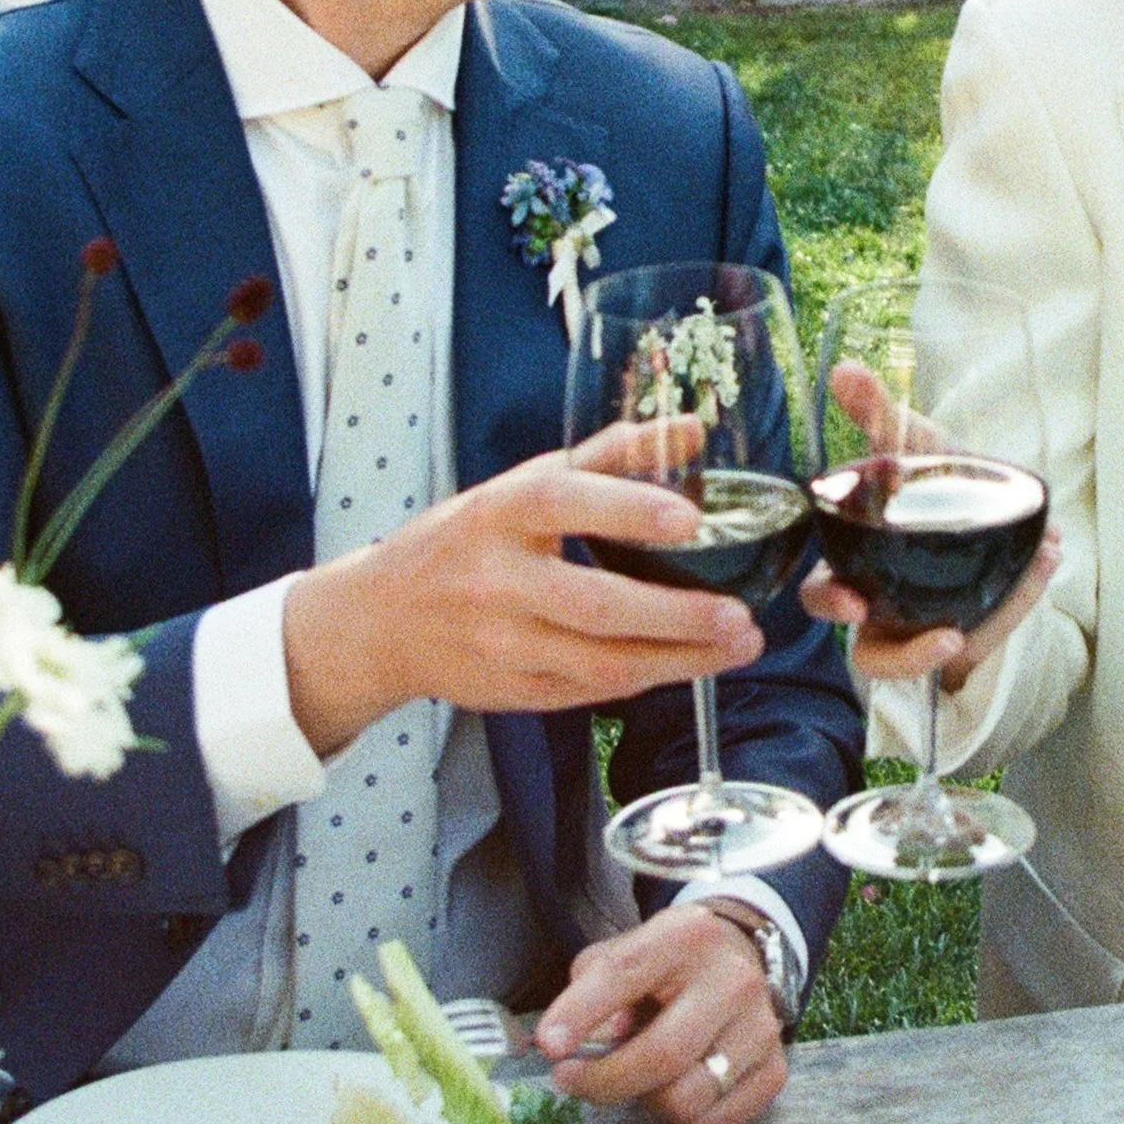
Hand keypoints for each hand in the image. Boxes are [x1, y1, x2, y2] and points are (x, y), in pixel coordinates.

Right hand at [283, 421, 761, 756]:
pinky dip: (647, 679)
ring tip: (739, 643)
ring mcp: (502, 643)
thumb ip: (610, 456)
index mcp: (500, 513)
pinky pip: (591, 692)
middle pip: (595, 603)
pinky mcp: (512, 691)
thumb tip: (690, 431)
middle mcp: (497, 580)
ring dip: (679, 659)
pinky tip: (691, 663)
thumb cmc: (468, 539)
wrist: (382, 619)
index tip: (691, 518)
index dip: (628, 510)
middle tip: (741, 615)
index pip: (565, 503)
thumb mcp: (523, 483)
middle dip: (676, 616)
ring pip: (601, 663)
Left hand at [534, 905, 787, 1123]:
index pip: (625, 975)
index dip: (581, 1013)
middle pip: (662, 1055)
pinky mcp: (774, 1070)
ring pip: (685, 1099)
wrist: (740, 958)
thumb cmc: (665, 963)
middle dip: (603, 1080)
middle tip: (570, 1081)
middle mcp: (732, 980)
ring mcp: (761, 1028)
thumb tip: (585, 1045)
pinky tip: (672, 1089)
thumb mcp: (623, 952)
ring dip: (645, 1100)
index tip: (549, 1047)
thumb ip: (593, 988)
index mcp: (685, 937)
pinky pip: (710, 1123)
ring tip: (638, 1077)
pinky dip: (679, 1120)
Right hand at [798, 360, 1058, 693]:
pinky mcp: (973, 633)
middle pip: (864, 649)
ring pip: (905, 663)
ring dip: (919, 655)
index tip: (847, 600)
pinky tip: (1043, 565)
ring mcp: (927, 627)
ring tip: (951, 637)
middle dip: (875, 644)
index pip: (825, 591)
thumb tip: (843, 371)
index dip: (826, 600)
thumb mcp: (921, 447)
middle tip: (878, 618)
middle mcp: (887, 606)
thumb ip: (880, 415)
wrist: (1000, 518)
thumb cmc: (946, 485)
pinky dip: (1007, 614)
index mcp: (863, 565)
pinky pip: (983, 639)